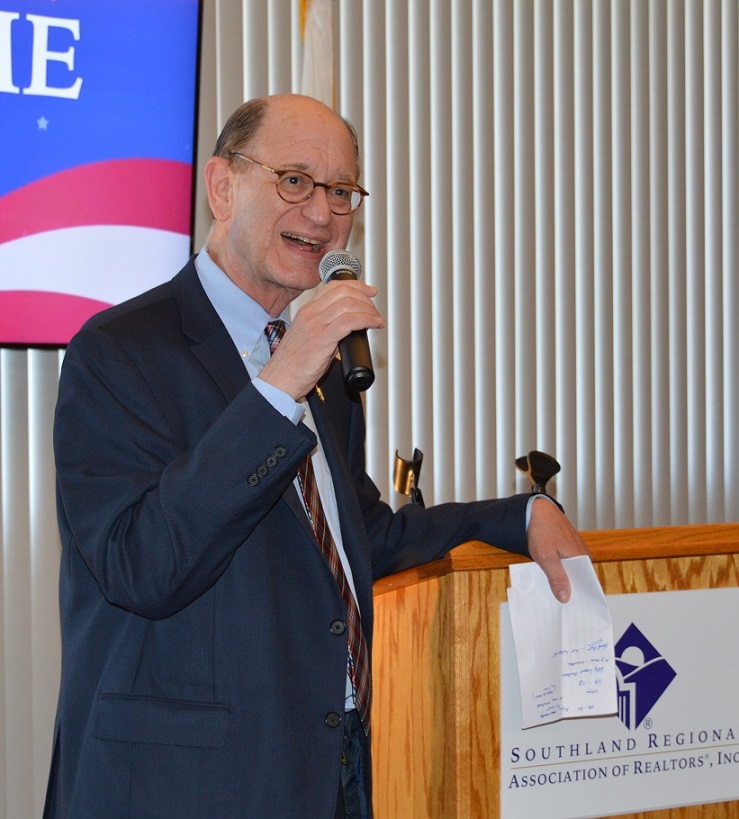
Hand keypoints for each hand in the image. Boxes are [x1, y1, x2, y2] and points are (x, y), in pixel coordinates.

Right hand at [259, 279, 384, 399]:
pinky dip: (366, 319)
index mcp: (307, 311)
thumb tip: (348, 330)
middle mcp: (310, 313)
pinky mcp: (322, 338)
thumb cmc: (294, 366)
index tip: (370, 292)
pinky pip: (350, 320)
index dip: (356, 286)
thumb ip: (327, 330)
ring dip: (368, 310)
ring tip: (376, 320)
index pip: (334, 287)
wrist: (280, 380)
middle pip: (344, 291)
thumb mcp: (309, 339)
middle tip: (374, 310)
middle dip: (365, 298)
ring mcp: (315, 324)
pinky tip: (373, 324)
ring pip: (349, 303)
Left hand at [526, 497, 589, 602]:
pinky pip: (565, 566)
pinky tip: (551, 584)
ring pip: (571, 573)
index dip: (582, 598)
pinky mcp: (566, 550)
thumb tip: (566, 597)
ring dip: (564, 583)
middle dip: (571, 593)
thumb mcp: (546, 557)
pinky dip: (560, 574)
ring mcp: (575, 552)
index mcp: (582, 557)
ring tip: (556, 601)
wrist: (536, 511)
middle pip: (579, 579)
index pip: (588, 583)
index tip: (576, 613)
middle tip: (563, 611)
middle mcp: (582, 555)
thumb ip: (556, 577)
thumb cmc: (542, 531)